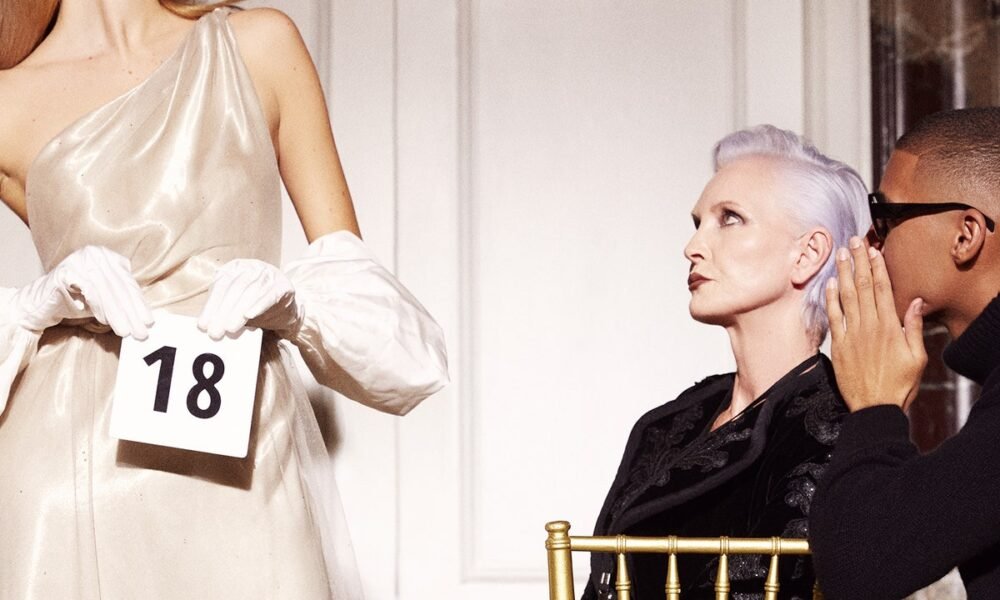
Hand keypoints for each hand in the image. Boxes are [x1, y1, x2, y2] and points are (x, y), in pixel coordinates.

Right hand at [14, 246, 152, 338]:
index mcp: (109, 257)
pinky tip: (104, 321)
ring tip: (125, 331)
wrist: (41, 303)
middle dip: (131, 313)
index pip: (128, 283)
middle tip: (140, 332)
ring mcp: (80, 259)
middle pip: (119, 288)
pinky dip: (98, 307)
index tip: (148, 322)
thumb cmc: (77, 301)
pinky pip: (89, 290)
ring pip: (106, 291)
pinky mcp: (67, 270)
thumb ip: (123, 301)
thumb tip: (146, 319)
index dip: (139, 304)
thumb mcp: (106, 299)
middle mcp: (96, 254)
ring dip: (117, 314)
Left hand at [197, 259, 301, 340]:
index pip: (221, 285)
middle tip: (216, 332)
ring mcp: (270, 274)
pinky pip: (270, 295)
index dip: (211, 306)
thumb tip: (208, 324)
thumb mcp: (236, 306)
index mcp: (237, 267)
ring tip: (230, 329)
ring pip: (251, 292)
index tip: (204, 325)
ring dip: (238, 312)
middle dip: (223, 312)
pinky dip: (259, 306)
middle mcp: (253, 267)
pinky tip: (249, 315)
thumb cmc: (256, 306)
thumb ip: (223, 311)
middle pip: (235, 288)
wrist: (286, 309)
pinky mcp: (284, 286)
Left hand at [825, 236, 926, 410]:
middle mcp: (869, 326)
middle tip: (854, 241)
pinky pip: (833, 316)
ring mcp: (852, 334)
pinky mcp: (839, 345)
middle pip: (863, 287)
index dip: (877, 267)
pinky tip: (829, 282)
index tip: (873, 249)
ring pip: (846, 297)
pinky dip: (830, 298)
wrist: (875, 408)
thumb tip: (916, 302)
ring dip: (844, 273)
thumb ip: (914, 327)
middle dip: (859, 262)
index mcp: (890, 327)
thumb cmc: (900, 385)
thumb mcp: (917, 357)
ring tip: (841, 253)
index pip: (882, 289)